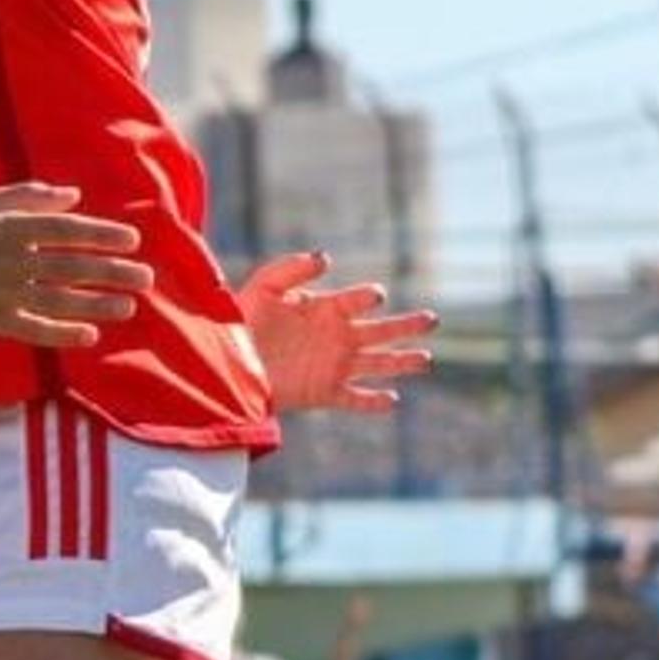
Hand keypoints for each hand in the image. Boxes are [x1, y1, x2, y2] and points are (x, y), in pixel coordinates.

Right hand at [0, 184, 154, 347]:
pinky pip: (33, 330)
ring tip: (129, 306)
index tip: (131, 240)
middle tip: (145, 277)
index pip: (67, 230)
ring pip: (59, 300)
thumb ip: (30, 197)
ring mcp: (1, 292)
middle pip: (71, 267)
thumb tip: (73, 196)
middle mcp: (10, 260)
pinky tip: (90, 335)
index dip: (102, 235)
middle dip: (112, 272)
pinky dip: (62, 333)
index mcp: (10, 228)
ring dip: (97, 304)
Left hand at [238, 251, 434, 414]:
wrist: (226, 362)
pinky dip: (374, 401)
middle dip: (407, 325)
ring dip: (402, 362)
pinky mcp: (324, 392)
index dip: (368, 296)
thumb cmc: (243, 321)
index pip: (357, 300)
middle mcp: (336, 336)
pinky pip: (355, 399)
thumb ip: (291, 268)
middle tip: (432, 319)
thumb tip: (328, 258)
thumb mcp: (263, 287)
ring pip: (378, 363)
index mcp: (326, 309)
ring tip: (426, 359)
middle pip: (381, 331)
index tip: (375, 296)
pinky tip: (392, 399)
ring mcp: (334, 365)